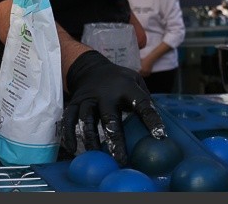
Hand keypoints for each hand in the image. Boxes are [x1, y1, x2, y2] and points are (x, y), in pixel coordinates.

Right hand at [62, 50, 166, 165]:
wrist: (90, 68)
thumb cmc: (119, 81)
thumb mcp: (135, 81)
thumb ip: (144, 100)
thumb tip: (159, 128)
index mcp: (126, 87)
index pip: (141, 103)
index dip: (151, 119)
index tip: (160, 136)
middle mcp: (105, 93)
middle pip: (109, 117)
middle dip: (115, 139)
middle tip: (121, 160)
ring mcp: (88, 98)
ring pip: (87, 120)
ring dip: (91, 139)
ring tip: (97, 155)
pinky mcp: (75, 103)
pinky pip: (68, 119)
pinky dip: (68, 134)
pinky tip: (72, 148)